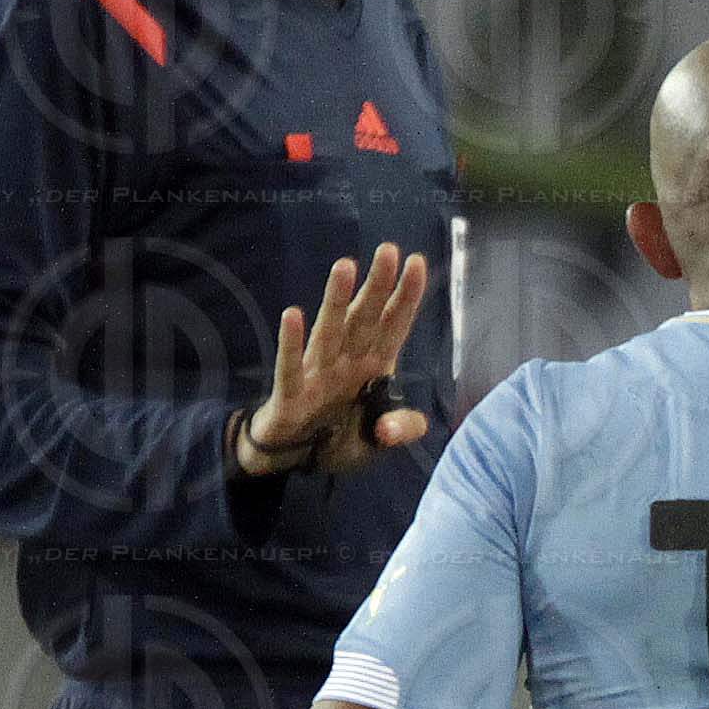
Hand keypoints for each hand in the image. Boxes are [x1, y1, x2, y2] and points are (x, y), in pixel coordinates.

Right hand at [236, 242, 430, 476]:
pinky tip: (293, 316)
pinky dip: (291, 345)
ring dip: (336, 301)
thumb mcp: (377, 441)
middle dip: (377, 287)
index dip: (405, 298)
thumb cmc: (337, 437)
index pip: (392, 327)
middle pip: (365, 320)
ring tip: (345, 267)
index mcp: (372, 368)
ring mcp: (317, 375)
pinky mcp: (290, 395)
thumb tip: (395, 428)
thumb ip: (400, 429)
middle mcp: (346, 363)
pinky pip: (291, 368)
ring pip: (330, 332)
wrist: (293, 458)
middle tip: (388, 250)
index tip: (417, 263)